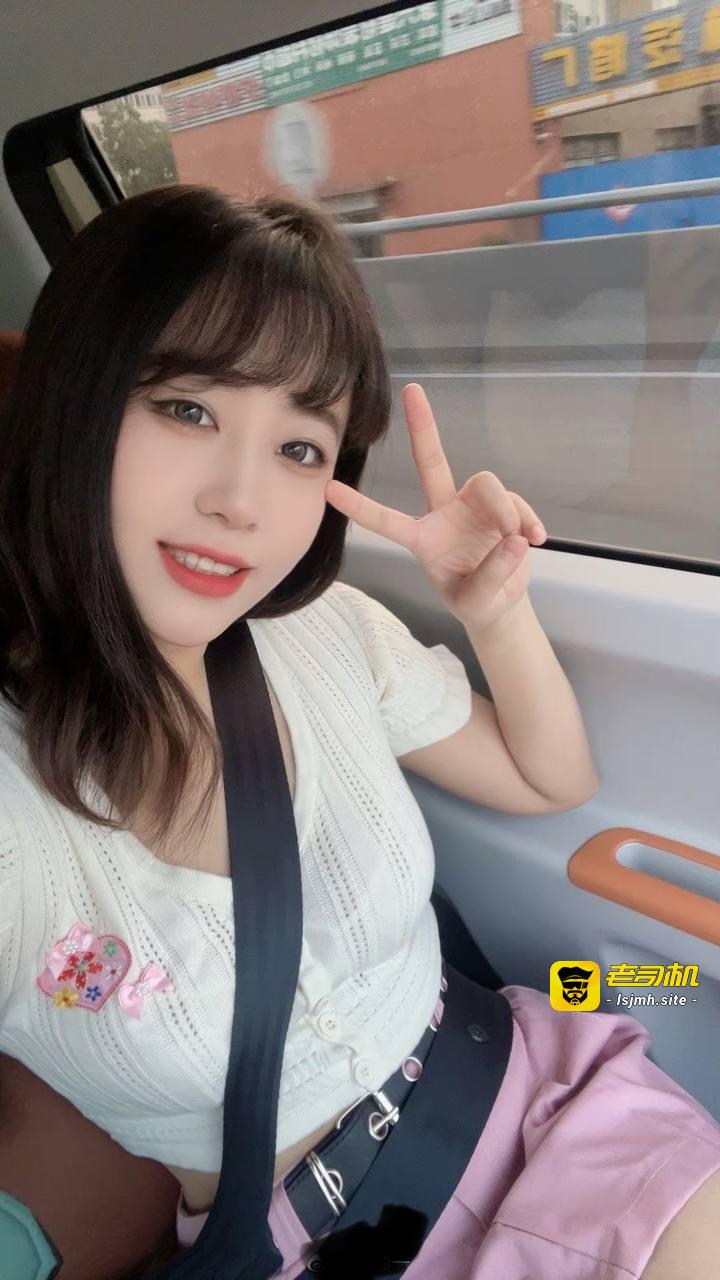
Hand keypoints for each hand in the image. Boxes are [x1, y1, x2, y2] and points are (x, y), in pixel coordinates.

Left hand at [325, 383, 546, 629]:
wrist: (503, 604)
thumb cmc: (476, 601)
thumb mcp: (476, 602)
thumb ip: (491, 575)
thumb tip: (514, 540)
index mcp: (423, 539)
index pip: (387, 521)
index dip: (361, 507)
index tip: (330, 489)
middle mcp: (444, 514)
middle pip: (432, 462)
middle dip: (423, 427)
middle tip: (412, 390)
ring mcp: (474, 507)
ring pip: (488, 484)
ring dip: (506, 510)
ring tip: (518, 542)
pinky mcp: (503, 507)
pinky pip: (516, 502)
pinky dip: (528, 520)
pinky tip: (536, 540)